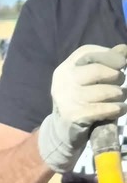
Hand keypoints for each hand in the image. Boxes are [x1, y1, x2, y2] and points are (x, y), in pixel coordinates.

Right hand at [38, 44, 126, 171]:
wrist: (62, 132)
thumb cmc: (80, 101)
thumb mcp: (88, 80)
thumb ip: (104, 63)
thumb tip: (123, 50)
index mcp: (65, 68)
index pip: (88, 53)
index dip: (109, 56)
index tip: (122, 63)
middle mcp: (63, 81)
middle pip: (97, 70)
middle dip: (116, 77)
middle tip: (121, 85)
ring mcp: (66, 99)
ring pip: (104, 91)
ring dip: (119, 95)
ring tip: (120, 98)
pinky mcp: (73, 116)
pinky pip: (103, 109)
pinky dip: (117, 109)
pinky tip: (120, 109)